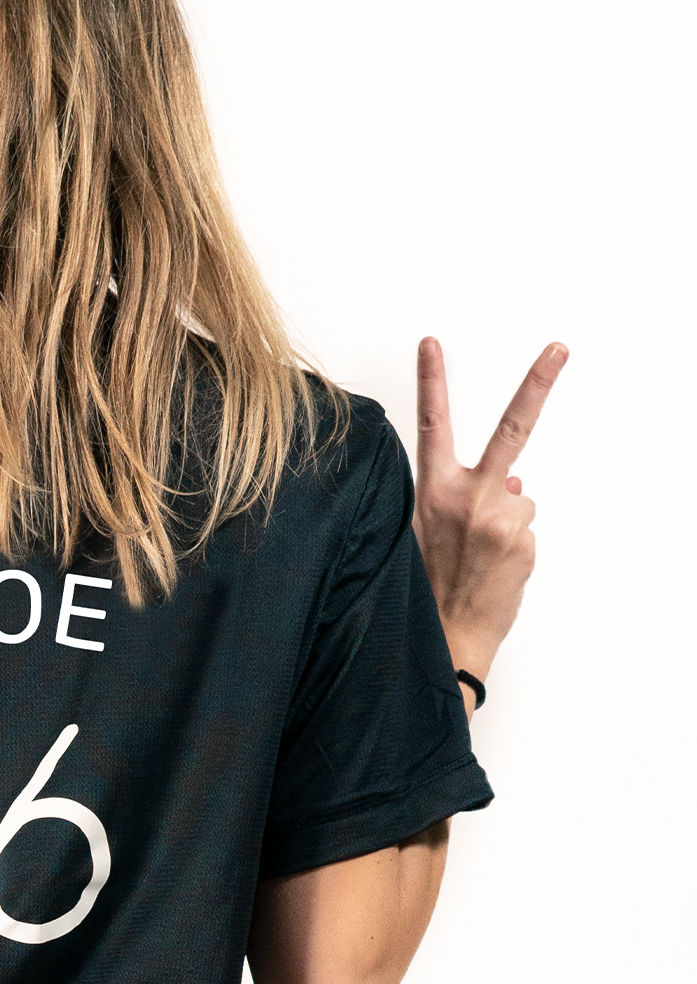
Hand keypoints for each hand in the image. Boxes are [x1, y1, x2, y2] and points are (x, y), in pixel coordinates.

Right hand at [413, 337, 568, 684]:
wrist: (442, 640)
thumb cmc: (425, 588)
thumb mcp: (424, 533)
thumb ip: (460, 497)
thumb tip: (514, 481)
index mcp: (431, 491)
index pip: (430, 424)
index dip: (431, 380)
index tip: (432, 344)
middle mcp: (466, 496)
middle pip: (510, 430)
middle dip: (537, 383)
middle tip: (560, 348)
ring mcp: (499, 518)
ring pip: (520, 499)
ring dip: (508, 522)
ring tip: (480, 558)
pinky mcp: (523, 541)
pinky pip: (526, 528)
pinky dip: (516, 546)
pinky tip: (493, 569)